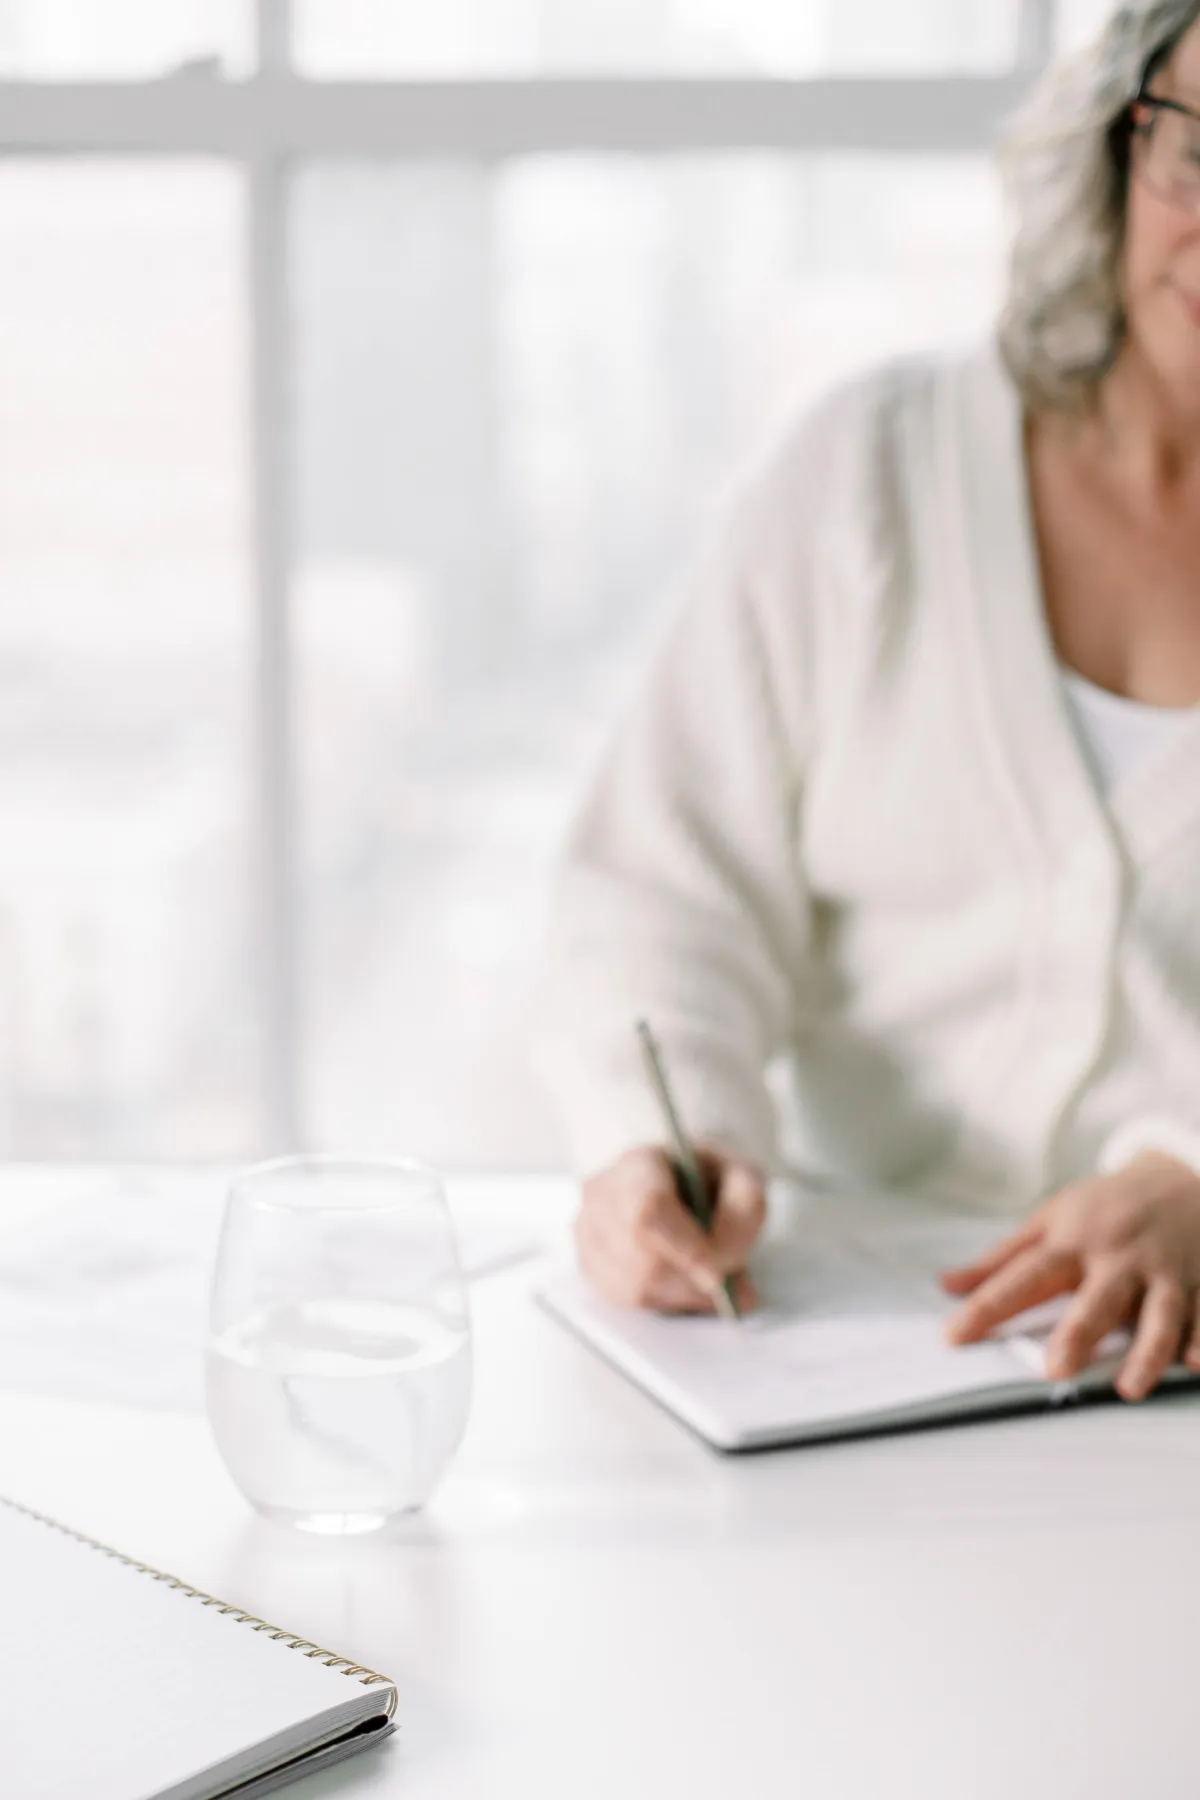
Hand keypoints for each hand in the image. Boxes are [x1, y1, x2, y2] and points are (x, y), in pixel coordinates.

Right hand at [576, 1143, 766, 1313]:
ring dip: (684, 1294)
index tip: (719, 1276)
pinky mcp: (588, 1264)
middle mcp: (601, 1195)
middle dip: (692, 1279)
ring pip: (635, 1287)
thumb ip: (744, 1210)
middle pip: (642, 1257)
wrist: (677, 1181)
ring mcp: (587, 1232)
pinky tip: (683, 1283)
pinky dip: (667, 1302)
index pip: (647, 1210)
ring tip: (708, 1277)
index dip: (684, 1248)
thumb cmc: (707, 1178)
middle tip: (728, 1280)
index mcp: (638, 1164)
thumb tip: (723, 1262)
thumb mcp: (742, 1176)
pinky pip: (628, 1301)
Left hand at [941, 1152, 1199, 1400]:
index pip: (1023, 1276)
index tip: (955, 1335)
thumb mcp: (1050, 1220)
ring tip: (1128, 1387)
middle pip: (1096, 1298)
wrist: (1178, 1176)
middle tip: (1055, 1369)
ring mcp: (1163, 1271)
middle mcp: (1117, 1257)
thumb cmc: (1103, 1207)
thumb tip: (946, 1286)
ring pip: (1158, 1314)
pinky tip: (1195, 1365)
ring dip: (1146, 1351)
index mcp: (1071, 1241)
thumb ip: (1001, 1260)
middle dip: (1077, 1333)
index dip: (988, 1305)